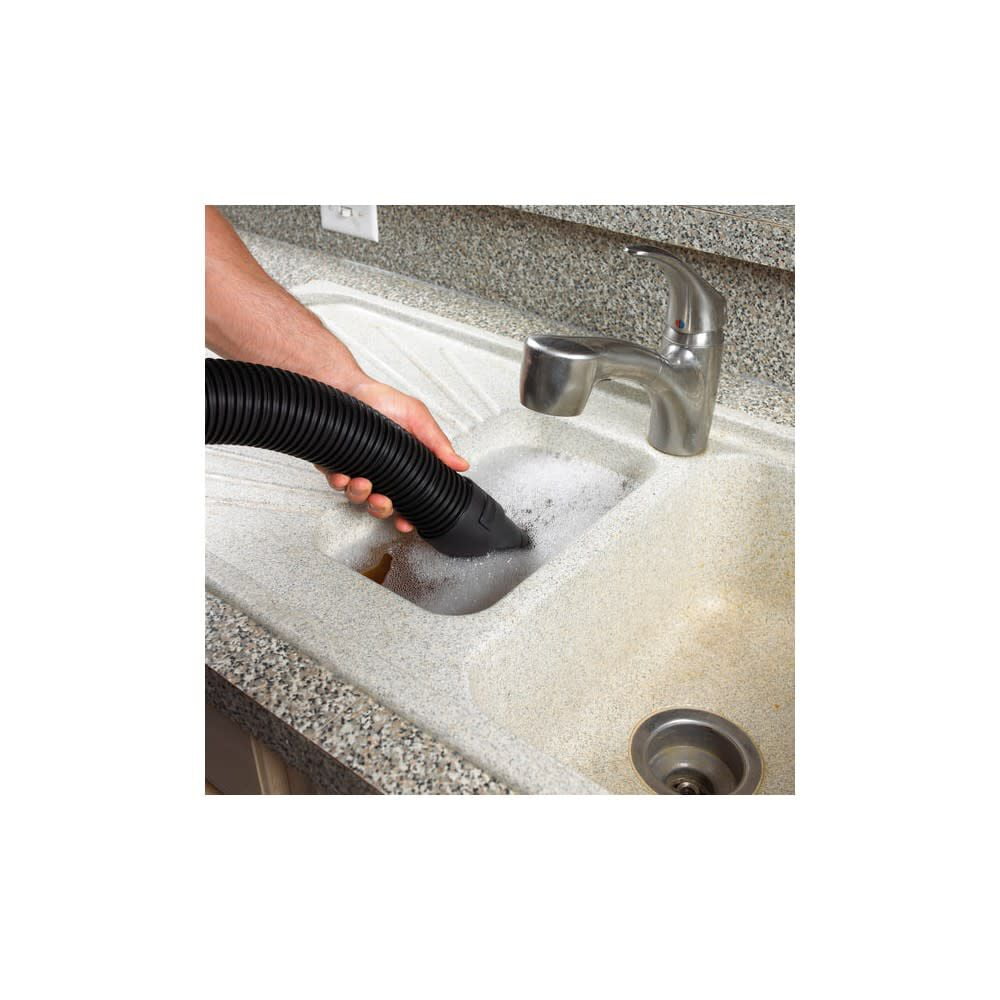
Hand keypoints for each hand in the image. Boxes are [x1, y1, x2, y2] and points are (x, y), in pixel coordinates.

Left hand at [315, 377, 469, 532]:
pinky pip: (336, 483)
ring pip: (357, 497)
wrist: (347, 384)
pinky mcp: (334, 465)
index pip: (407, 497)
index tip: (408, 523)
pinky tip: (344, 475)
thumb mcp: (416, 417)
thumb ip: (437, 443)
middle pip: (381, 505)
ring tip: (364, 483)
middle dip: (382, 509)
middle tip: (384, 503)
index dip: (407, 515)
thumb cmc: (380, 398)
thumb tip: (461, 463)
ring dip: (361, 496)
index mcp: (401, 465)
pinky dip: (340, 482)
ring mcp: (356, 469)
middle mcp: (378, 471)